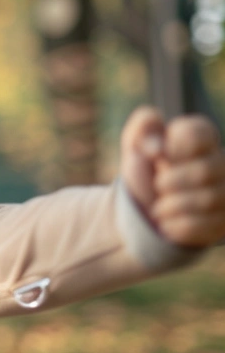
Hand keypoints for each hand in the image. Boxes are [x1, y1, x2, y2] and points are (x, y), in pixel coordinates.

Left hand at [121, 106, 224, 246]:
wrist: (141, 210)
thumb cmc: (144, 171)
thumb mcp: (136, 144)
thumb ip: (144, 126)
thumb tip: (158, 146)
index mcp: (202, 139)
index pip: (201, 133)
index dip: (176, 145)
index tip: (159, 154)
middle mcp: (222, 165)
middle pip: (206, 171)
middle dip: (171, 181)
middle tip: (159, 185)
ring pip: (208, 200)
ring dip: (171, 205)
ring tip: (158, 207)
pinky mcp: (223, 224)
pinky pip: (204, 226)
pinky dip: (176, 225)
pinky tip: (167, 222)